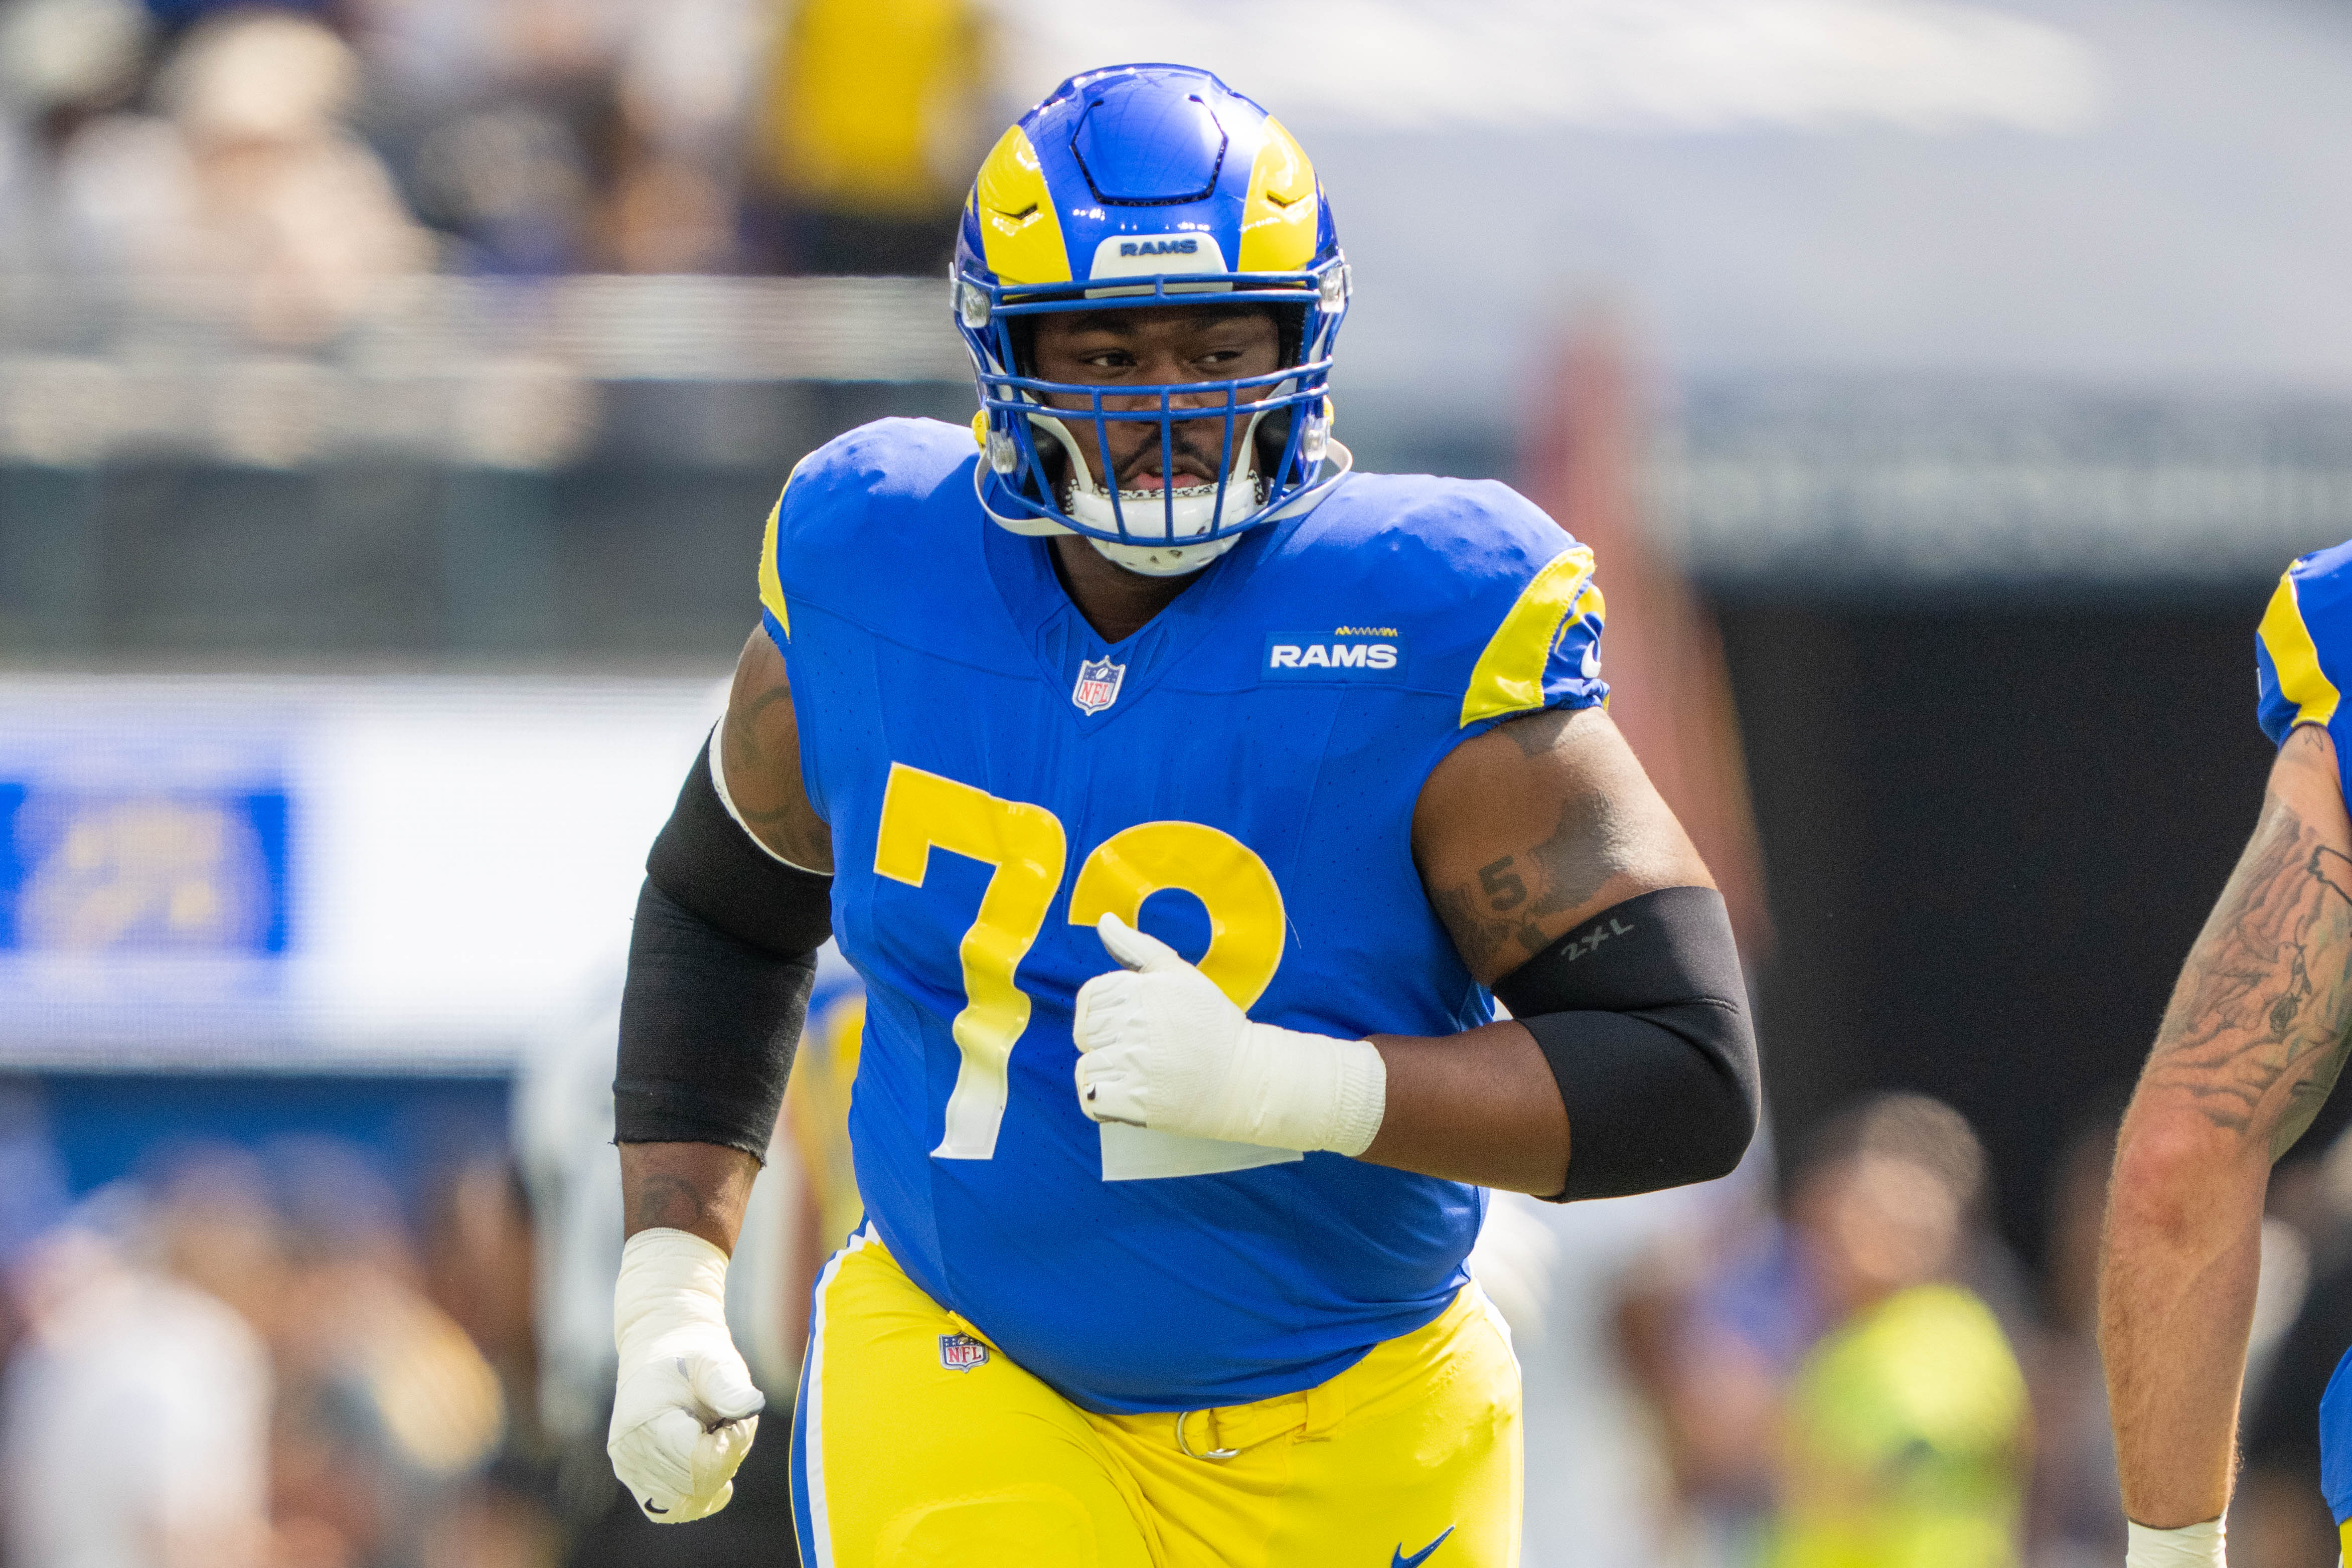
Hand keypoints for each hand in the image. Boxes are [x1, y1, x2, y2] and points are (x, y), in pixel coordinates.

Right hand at [608, 1229, 765, 1522]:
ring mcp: (628, 1468)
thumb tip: (751, 1405)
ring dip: (712, 1476)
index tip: (735, 1418)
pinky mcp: (633, 1477)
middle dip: (725, 1459)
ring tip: (710, 1435)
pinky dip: (695, 1494)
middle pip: (696, 1486)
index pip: (700, 1464)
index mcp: (648, 1421)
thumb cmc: (693, 1354)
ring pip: (686, 1503)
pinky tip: (709, 1463)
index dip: (731, 1446)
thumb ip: (730, 1387)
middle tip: (724, 1422)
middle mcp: (631, 1451)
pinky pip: (669, 1508)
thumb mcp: (716, 1362)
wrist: (660, 1347)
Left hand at [1071, 911, 1385, 1154]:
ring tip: (1142, 1074)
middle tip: (1146, 1051)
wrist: (1246, 1080)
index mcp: (1140, 990)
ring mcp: (1132, 1066)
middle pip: (1086, 1033)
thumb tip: (1104, 920)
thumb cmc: (1212, 1024)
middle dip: (1108, 1042)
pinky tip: (1127, 1096)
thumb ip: (1136, 945)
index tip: (1136, 1023)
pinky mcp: (1133, 1104)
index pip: (1090, 998)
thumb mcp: (1179, 974)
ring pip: (1087, 1066)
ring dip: (1108, 1074)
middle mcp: (1133, 1025)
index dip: (1107, 1012)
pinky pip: (1089, 1099)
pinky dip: (1101, 1101)